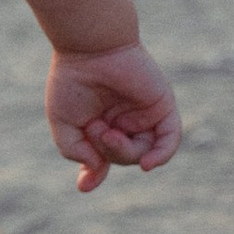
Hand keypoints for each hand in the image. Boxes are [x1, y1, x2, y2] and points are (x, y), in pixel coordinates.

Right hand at [46, 44, 181, 193]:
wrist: (90, 47)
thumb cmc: (72, 80)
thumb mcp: (64, 123)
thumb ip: (74, 150)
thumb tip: (98, 166)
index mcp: (99, 124)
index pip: (102, 159)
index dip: (93, 175)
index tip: (84, 186)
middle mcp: (123, 122)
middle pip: (122, 157)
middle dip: (106, 152)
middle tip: (95, 128)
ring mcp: (143, 115)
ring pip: (142, 152)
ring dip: (124, 151)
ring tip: (108, 132)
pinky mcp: (161, 106)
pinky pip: (169, 140)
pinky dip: (161, 155)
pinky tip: (146, 164)